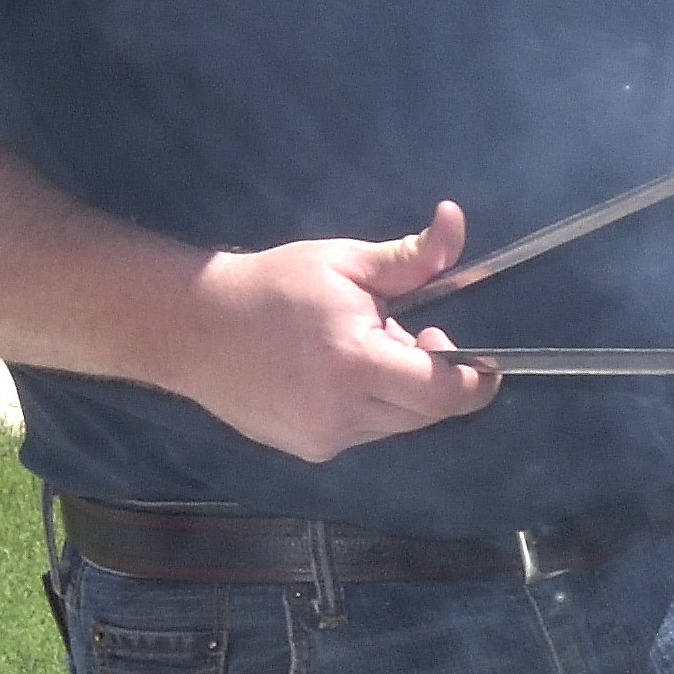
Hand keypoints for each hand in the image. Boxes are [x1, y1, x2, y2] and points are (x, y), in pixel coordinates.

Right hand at [166, 202, 505, 462]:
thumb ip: (409, 258)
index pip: (442, 394)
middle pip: (423, 413)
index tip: (483, 362)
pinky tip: (333, 375)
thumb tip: (455, 223)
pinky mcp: (306, 450)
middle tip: (408, 334)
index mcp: (356, 364)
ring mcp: (321, 439)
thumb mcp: (343, 262)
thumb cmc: (270, 286)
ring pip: (394, 425)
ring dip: (398, 393)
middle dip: (433, 378)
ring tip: (360, 350)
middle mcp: (341, 414)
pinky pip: (362, 433)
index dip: (474, 382)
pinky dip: (367, 408)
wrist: (190, 327)